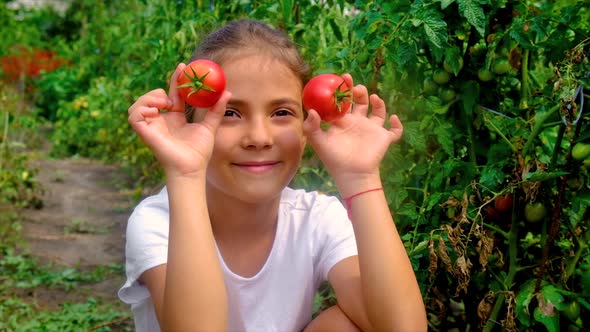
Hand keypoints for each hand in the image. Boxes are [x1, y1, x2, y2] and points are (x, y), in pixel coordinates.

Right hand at [128, 63, 230, 177]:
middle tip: (173, 90)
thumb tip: (227, 92)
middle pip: (153, 96)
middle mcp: (162, 120)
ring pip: (140, 104)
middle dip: (161, 88)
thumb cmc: (199, 152)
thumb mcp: (209, 127)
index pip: (173, 94)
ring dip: (150, 98)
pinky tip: (156, 111)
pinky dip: (141, 109)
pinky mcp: (145, 132)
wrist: (191, 168)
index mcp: (175, 118)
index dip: (176, 80)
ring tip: (164, 103)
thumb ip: (216, 110)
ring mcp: (152, 126)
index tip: (183, 66)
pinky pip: (134, 115)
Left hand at [303, 74, 402, 194]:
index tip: (341, 79)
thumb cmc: (334, 159)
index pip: (343, 102)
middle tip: (356, 87)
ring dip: (378, 103)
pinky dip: (397, 125)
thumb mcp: (319, 143)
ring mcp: (372, 130)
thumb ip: (312, 127)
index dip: (343, 90)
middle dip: (359, 92)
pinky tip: (392, 118)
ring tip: (373, 98)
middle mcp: (358, 123)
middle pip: (360, 102)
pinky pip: (395, 131)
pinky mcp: (384, 139)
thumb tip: (311, 111)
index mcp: (343, 122)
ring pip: (378, 112)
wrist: (351, 175)